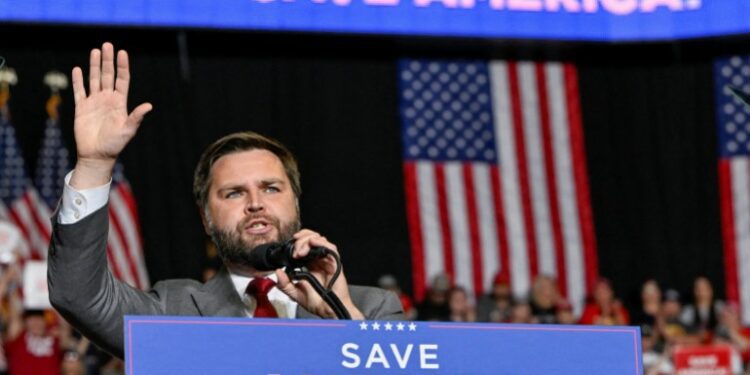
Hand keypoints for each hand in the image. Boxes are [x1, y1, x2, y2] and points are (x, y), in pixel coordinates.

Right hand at [70, 42, 151, 188]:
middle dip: (108, 60)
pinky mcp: (81, 108)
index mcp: (120, 103)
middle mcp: (108, 99)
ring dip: (94, 66)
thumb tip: (149, 106)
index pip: (122, 80)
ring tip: (95, 51)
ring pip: (94, 79)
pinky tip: (78, 69)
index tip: (122, 52)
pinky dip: (78, 81)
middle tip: (107, 45)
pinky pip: (79, 91)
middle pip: (108, 75)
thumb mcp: (128, 130)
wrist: (97, 155)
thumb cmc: (115, 144)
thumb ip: (136, 116)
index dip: (122, 66)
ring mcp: (94, 102)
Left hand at [275, 230, 363, 319]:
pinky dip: (321, 243)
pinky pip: (331, 248)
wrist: (327, 311)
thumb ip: (284, 284)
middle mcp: (319, 260)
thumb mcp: (294, 293)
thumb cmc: (316, 303)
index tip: (289, 244)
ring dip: (308, 241)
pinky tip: (312, 244)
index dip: (298, 240)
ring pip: (320, 240)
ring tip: (300, 252)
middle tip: (295, 251)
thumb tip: (277, 272)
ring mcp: (327, 261)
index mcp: (310, 264)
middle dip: (301, 239)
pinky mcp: (335, 263)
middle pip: (312, 238)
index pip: (305, 244)